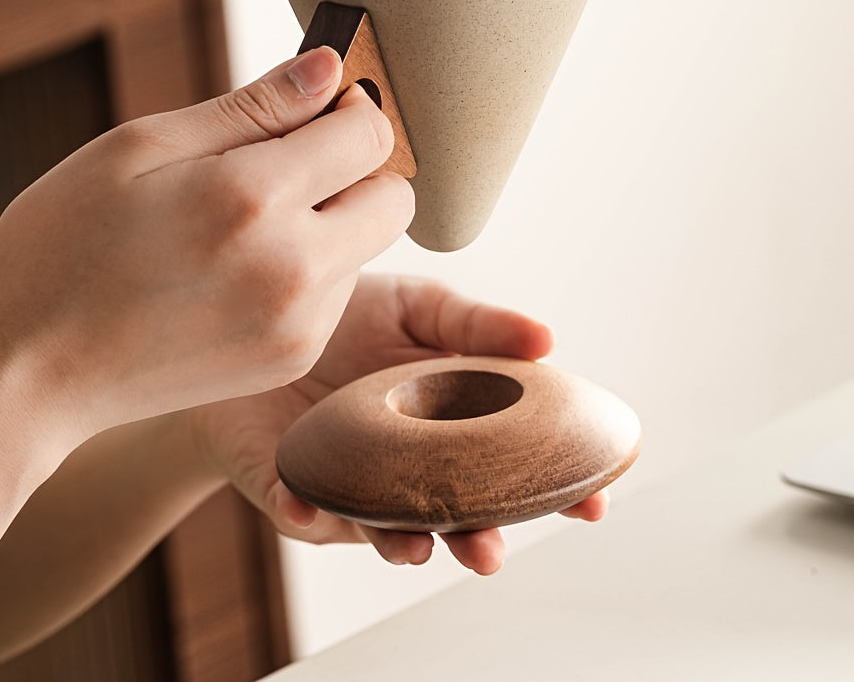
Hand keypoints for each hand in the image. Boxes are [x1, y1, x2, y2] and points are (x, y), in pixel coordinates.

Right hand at [0, 48, 414, 441]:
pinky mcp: (291, 357)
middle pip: (395, 197)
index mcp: (253, 197)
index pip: (371, 134)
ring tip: (245, 225)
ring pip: (369, 246)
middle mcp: (294, 267)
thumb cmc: (66, 243)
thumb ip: (252, 106)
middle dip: (358, 169)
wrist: (28, 369)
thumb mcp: (141, 146)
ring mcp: (299, 324)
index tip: (317, 109)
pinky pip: (337, 293)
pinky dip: (311, 270)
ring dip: (333, 222)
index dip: (350, 110)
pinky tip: (241, 270)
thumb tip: (331, 68)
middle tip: (289, 166)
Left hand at [190, 274, 608, 575]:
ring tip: (416, 547)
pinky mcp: (290, 484)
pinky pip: (297, 507)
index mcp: (446, 422)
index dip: (553, 484)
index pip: (509, 459)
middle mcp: (406, 463)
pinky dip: (303, 511)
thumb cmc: (348, 315)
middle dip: (477, 537)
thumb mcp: (417, 304)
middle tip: (493, 549)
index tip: (593, 501)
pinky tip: (307, 506)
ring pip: (383, 527)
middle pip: (454, 511)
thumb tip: (549, 340)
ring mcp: (350, 481)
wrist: (259, 316)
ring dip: (401, 543)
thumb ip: (477, 325)